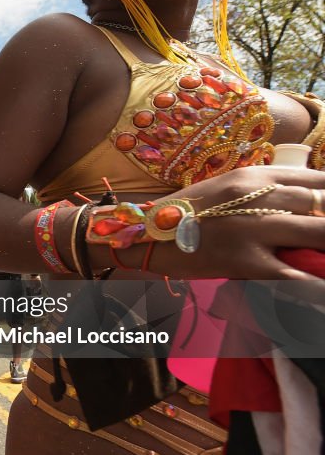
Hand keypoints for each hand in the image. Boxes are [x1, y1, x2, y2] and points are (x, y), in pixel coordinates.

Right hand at [143, 166, 324, 279]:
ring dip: (324, 244)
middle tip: (322, 233)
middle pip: (321, 203)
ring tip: (321, 253)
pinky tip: (315, 278)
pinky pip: (296, 273)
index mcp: (253, 176)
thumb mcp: (226, 187)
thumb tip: (306, 201)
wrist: (146, 236)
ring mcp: (252, 229)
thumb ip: (264, 189)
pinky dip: (313, 277)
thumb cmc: (188, 213)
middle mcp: (256, 197)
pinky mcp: (246, 262)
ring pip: (318, 232)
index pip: (316, 179)